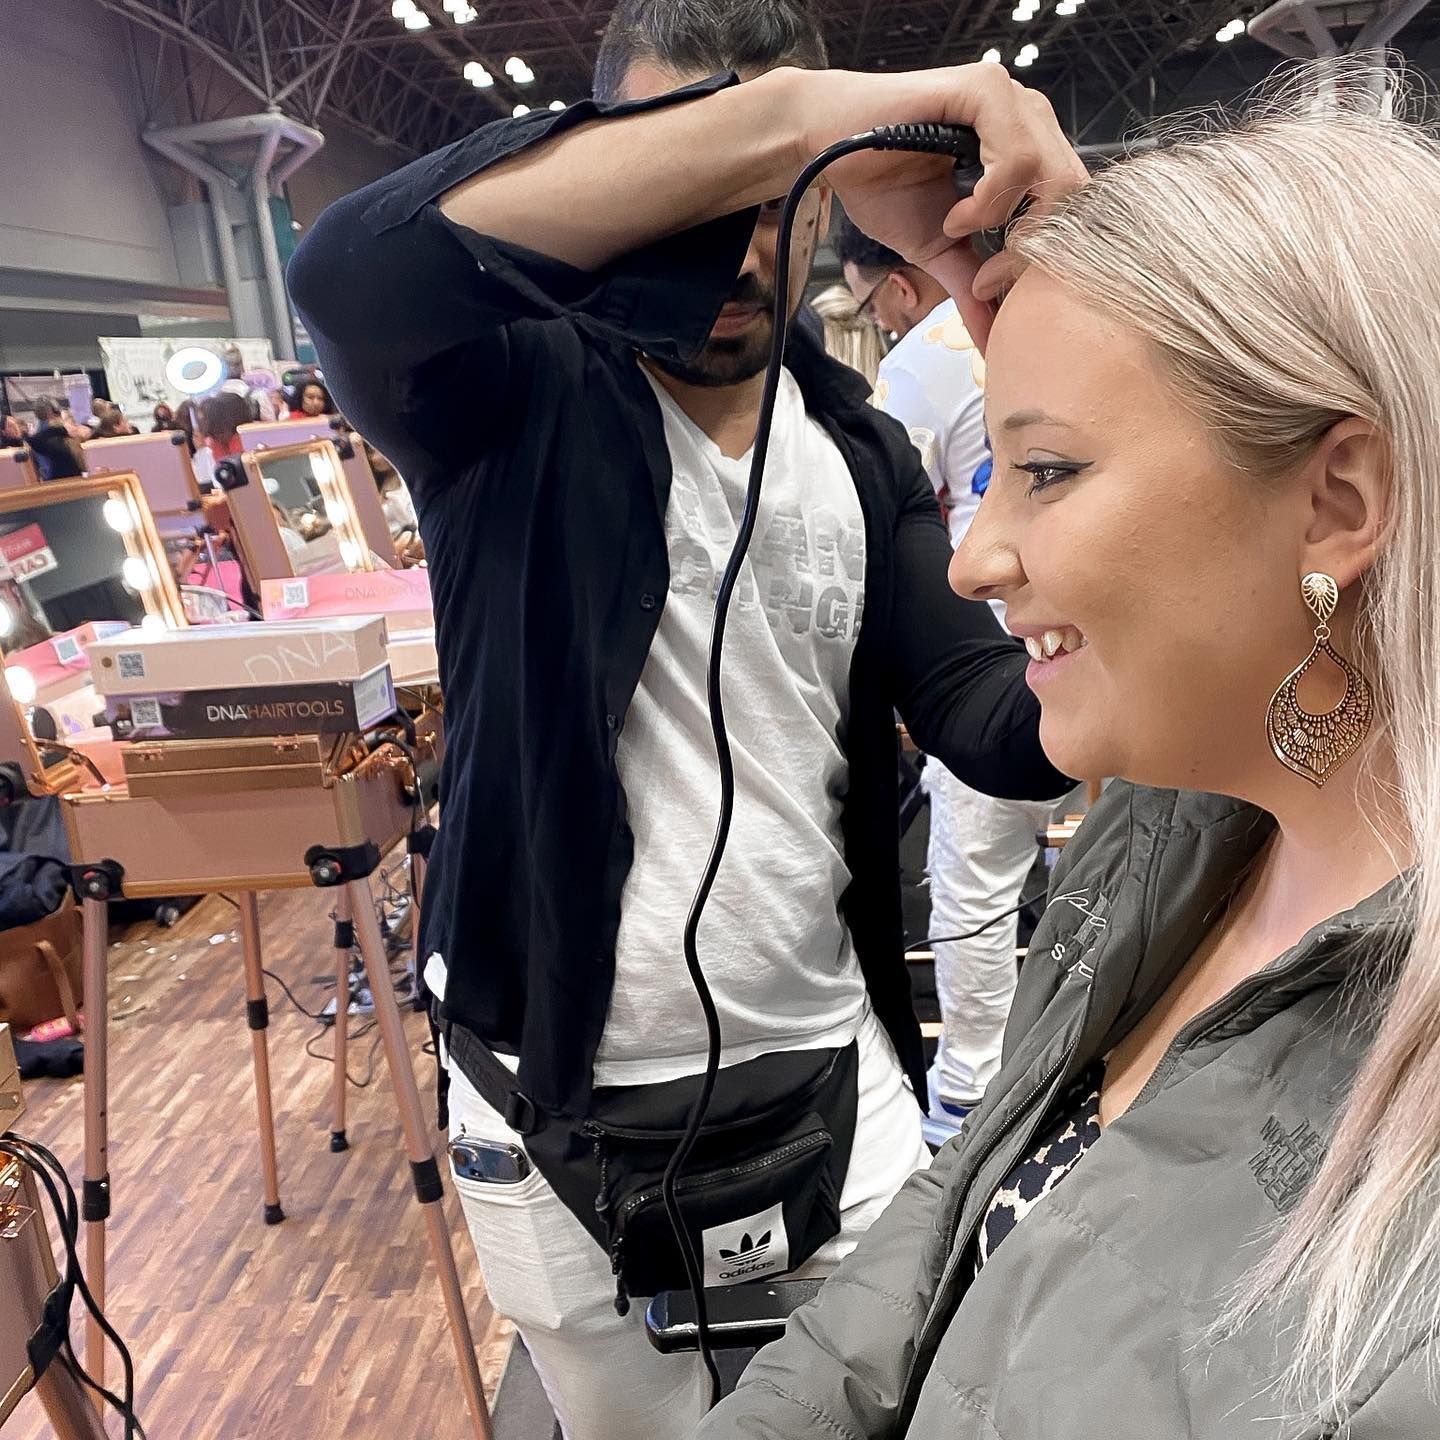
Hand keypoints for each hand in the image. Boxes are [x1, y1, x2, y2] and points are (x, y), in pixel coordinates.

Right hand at [790, 64, 1086, 344]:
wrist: (826, 147)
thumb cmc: (879, 183)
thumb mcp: (937, 247)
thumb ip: (971, 284)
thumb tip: (992, 341)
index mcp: (1027, 149)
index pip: (1071, 207)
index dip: (1040, 259)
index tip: (988, 286)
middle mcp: (1029, 120)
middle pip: (1075, 193)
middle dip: (1032, 246)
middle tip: (985, 271)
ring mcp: (1011, 101)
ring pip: (1054, 175)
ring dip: (1003, 220)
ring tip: (958, 228)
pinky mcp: (986, 91)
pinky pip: (1019, 155)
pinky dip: (991, 198)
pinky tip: (956, 212)